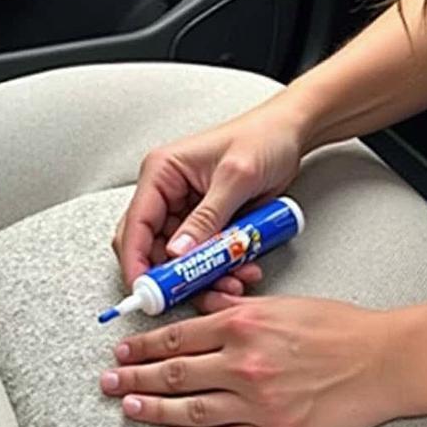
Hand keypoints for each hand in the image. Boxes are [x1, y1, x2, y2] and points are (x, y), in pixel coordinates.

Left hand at [99, 294, 401, 426]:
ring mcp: (258, 402)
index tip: (121, 353)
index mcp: (244, 326)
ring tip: (128, 410)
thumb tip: (196, 309)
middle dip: (134, 379)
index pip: (177, 338)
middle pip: (174, 374)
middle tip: (108, 384)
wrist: (386, 361)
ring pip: (191, 410)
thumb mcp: (282, 304)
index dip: (142, 347)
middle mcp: (244, 363)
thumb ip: (233, 309)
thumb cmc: (338, 328)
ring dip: (153, 411)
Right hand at [112, 97, 307, 289]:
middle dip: (172, 276)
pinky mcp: (203, 225)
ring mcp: (183, 211)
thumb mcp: (236, 178)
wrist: (291, 133)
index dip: (136, 262)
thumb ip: (206, 218)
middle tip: (193, 293)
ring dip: (201, 278)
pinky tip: (240, 271)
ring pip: (177, 260)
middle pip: (149, 248)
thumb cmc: (263, 138)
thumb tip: (178, 253)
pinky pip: (201, 258)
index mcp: (161, 173)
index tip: (147, 292)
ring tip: (232, 281)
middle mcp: (166, 194)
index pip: (135, 225)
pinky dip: (217, 271)